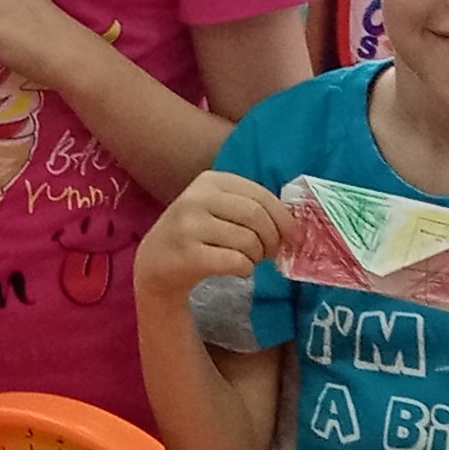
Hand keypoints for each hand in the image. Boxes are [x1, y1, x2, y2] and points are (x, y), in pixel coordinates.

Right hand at [135, 169, 287, 308]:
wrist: (155, 263)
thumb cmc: (196, 233)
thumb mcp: (216, 207)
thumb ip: (249, 206)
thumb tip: (292, 225)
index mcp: (209, 180)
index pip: (260, 195)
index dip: (283, 217)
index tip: (293, 236)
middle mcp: (196, 198)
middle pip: (256, 217)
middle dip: (272, 239)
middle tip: (271, 253)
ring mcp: (189, 226)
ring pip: (248, 241)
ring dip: (257, 257)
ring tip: (248, 259)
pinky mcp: (188, 255)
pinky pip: (237, 262)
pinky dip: (245, 269)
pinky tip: (236, 269)